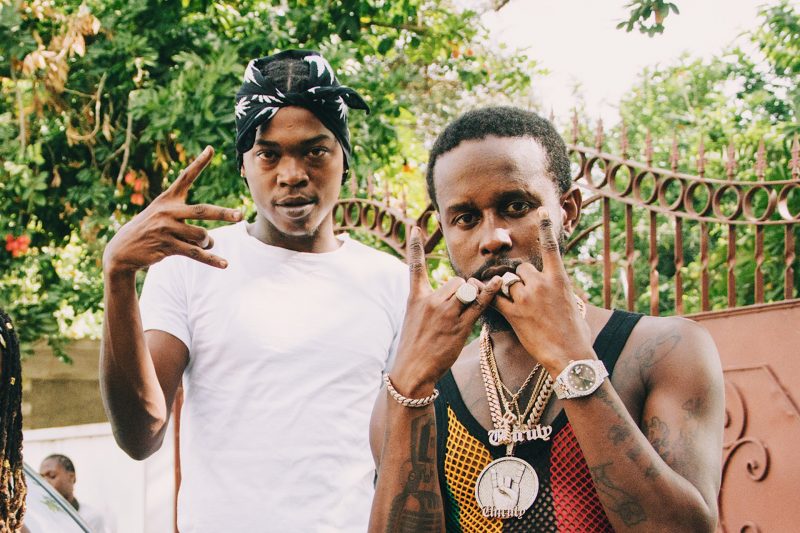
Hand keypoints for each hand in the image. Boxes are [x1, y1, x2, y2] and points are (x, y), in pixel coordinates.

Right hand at [103, 146, 242, 274]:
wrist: (122, 250)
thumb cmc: (148, 230)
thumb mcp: (161, 215)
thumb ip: (187, 221)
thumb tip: (211, 239)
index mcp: (167, 199)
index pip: (185, 177)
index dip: (199, 163)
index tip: (211, 149)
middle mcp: (167, 212)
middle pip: (202, 211)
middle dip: (223, 214)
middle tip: (239, 215)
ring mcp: (167, 229)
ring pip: (201, 235)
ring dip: (207, 242)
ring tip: (204, 244)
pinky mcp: (167, 247)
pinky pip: (196, 253)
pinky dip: (211, 259)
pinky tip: (224, 264)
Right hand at [390, 227, 501, 396]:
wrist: (412, 370)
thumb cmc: (415, 346)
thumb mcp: (414, 319)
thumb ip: (430, 302)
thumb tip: (453, 291)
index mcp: (416, 297)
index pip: (415, 266)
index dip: (415, 245)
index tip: (415, 226)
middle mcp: (430, 301)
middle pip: (455, 280)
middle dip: (464, 287)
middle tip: (466, 302)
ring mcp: (444, 313)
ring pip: (467, 289)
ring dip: (475, 294)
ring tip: (474, 307)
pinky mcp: (458, 326)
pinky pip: (478, 304)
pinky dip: (490, 293)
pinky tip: (497, 283)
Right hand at [490, 463, 524, 509]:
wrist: (504, 512)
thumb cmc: (511, 505)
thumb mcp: (514, 497)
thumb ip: (509, 490)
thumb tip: (501, 487)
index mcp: (515, 488)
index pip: (517, 478)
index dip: (519, 472)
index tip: (522, 466)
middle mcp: (508, 486)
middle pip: (508, 478)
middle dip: (507, 483)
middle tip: (507, 489)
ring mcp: (501, 487)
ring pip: (501, 479)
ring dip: (502, 484)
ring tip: (502, 490)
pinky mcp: (495, 490)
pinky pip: (494, 481)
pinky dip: (493, 476)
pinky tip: (493, 470)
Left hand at [493, 208, 593, 372]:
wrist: (570, 355)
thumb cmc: (577, 334)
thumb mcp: (573, 305)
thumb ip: (561, 291)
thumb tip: (559, 288)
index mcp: (559, 279)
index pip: (550, 247)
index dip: (545, 227)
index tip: (543, 210)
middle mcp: (542, 284)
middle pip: (520, 269)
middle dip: (518, 279)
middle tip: (523, 296)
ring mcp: (527, 298)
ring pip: (507, 282)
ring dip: (506, 291)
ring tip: (515, 307)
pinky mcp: (514, 313)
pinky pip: (495, 299)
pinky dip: (488, 298)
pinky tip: (483, 298)